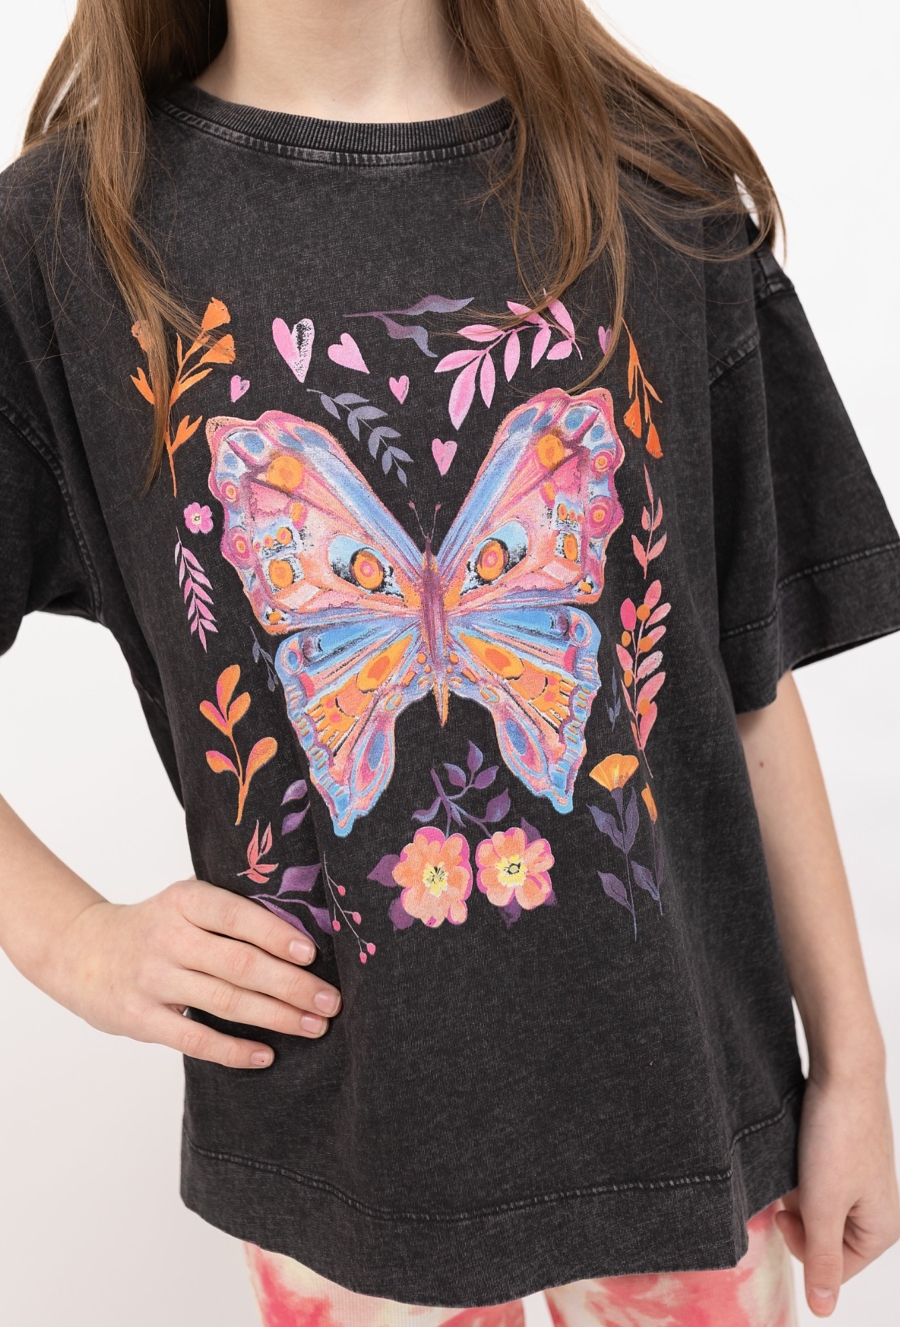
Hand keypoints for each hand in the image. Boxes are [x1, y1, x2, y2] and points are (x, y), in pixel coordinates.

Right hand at [43, 878, 340, 1068]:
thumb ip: (229, 914)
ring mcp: (153, 980)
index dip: (276, 934)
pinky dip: (233, 1050)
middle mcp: (168, 937)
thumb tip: (302, 937)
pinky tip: (265, 1055)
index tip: (312, 954)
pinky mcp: (141, 1018)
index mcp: (184, 900)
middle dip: (292, 985)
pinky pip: (195, 1038)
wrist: (81, 951)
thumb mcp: (184, 904)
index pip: (237, 915)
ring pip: (225, 1002)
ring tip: (314, 1026)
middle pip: (240, 964)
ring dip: (276, 1017)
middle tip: (330, 1001)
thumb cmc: (154, 926)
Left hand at [776, 1067, 899, 1316]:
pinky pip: (818, 1180)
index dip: (801, 1245)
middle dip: (800, 1217)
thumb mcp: (823, 1205)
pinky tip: (799, 1150)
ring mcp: (864, 1181)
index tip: (784, 1213)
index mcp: (882, 1229)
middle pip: (825, 1238)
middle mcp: (878, 1208)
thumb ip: (821, 1259)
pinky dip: (802, 1172)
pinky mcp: (847, 1156)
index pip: (832, 1269)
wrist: (843, 1070)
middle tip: (790, 1187)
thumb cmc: (837, 1135)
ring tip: (795, 1165)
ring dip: (798, 1194)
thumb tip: (823, 1310)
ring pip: (818, 1207)